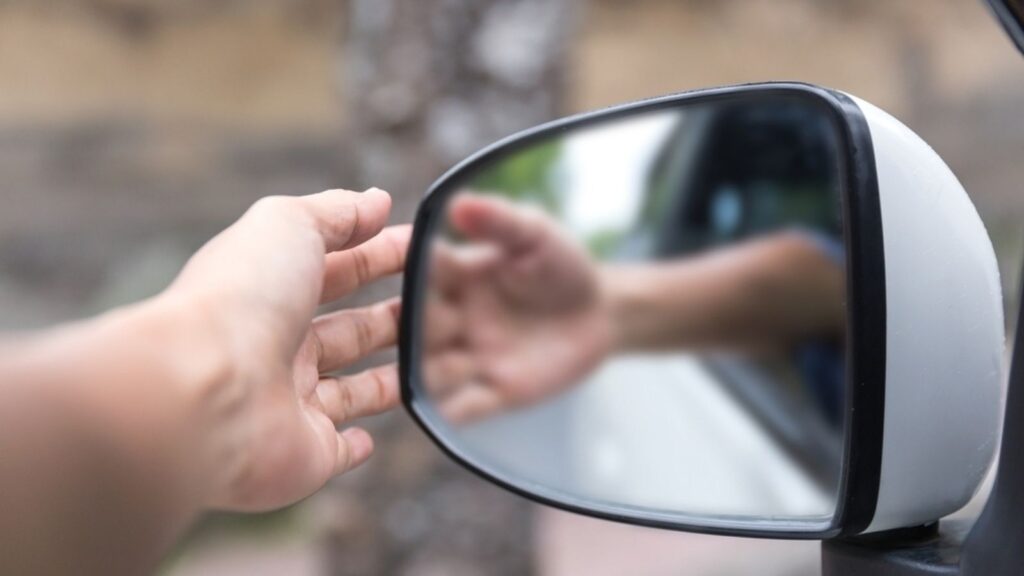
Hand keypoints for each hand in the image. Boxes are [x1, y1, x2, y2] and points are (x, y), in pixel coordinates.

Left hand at [165, 188, 409, 511]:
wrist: (204, 391)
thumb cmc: (241, 299)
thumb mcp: (289, 226)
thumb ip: (336, 212)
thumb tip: (376, 200)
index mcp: (273, 293)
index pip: (337, 270)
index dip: (379, 256)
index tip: (422, 248)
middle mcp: (278, 349)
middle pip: (346, 331)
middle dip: (390, 317)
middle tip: (437, 307)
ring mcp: (290, 405)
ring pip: (350, 390)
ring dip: (387, 377)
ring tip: (430, 361)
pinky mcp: (304, 455)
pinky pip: (333, 452)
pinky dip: (354, 445)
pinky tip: (371, 438)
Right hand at [423, 194, 613, 422]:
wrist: (601, 312)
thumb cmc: (561, 264)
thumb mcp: (535, 235)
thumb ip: (500, 221)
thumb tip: (458, 203)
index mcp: (454, 275)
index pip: (419, 269)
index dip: (404, 267)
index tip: (386, 261)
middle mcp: (451, 317)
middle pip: (416, 325)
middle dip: (408, 326)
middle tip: (403, 326)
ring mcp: (470, 357)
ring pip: (430, 369)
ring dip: (421, 373)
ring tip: (415, 375)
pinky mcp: (496, 391)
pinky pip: (465, 406)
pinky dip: (451, 411)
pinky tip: (439, 416)